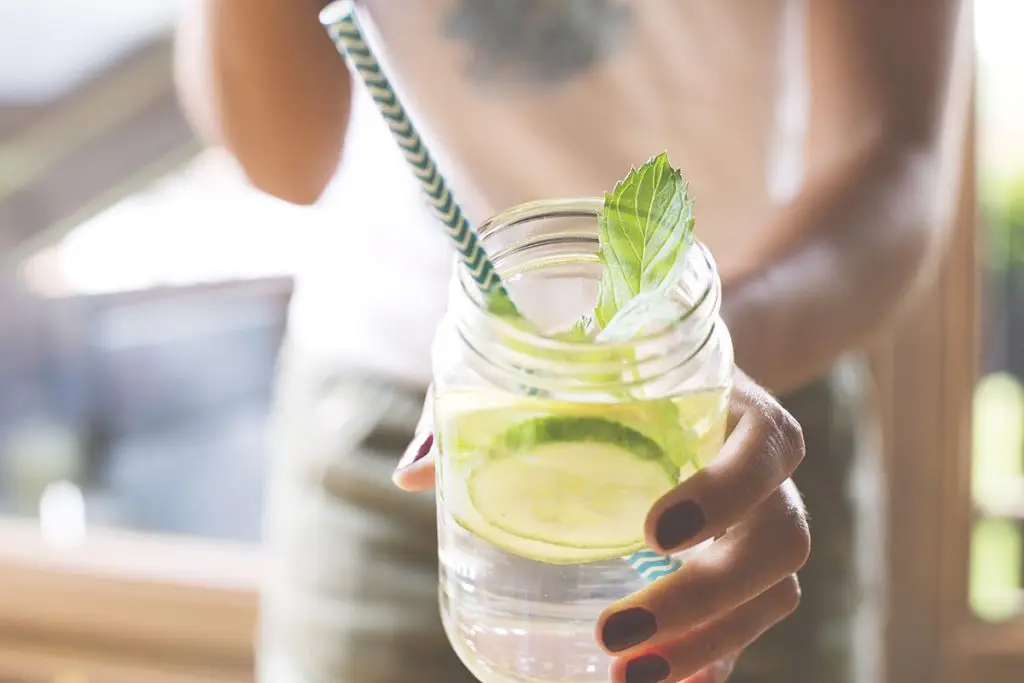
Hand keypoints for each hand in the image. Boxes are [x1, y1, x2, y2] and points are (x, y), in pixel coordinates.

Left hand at [393, 370, 809, 682]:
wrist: (671, 380)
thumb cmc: (611, 375)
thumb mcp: (560, 370)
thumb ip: (490, 402)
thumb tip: (412, 472)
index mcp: (732, 406)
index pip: (768, 444)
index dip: (726, 490)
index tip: (653, 529)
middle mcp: (762, 472)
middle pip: (781, 538)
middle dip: (706, 598)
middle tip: (616, 631)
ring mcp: (758, 525)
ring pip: (772, 593)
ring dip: (707, 645)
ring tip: (627, 678)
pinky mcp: (740, 570)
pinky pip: (749, 624)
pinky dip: (709, 660)